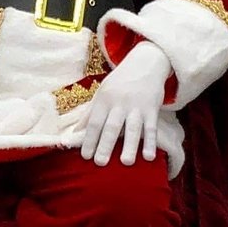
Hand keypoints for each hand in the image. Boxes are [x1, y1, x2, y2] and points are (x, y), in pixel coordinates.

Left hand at [79, 43, 172, 165]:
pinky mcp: (152, 109)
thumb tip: (75, 131)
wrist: (145, 63)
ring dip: (129, 146)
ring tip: (126, 162)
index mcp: (104, 99)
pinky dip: (151, 142)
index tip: (85, 156)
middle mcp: (120, 103)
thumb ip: (90, 112)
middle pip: (112, 126)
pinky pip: (151, 128)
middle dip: (105, 145)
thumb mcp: (102, 92)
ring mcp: (137, 106)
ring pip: (132, 128)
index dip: (89, 139)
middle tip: (100, 163)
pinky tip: (149, 156)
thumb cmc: (120, 82)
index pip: (94, 122)